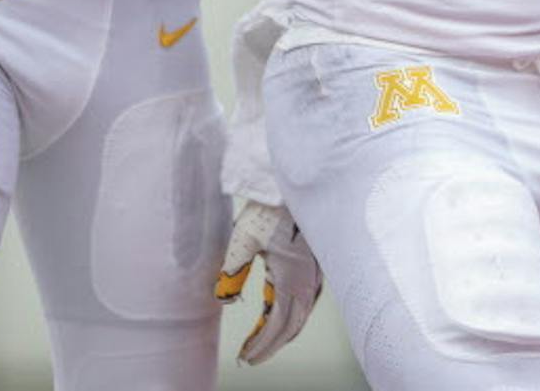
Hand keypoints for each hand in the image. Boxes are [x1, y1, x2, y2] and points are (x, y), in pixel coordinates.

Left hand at [214, 199, 320, 363]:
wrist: (298, 183)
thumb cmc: (270, 208)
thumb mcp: (242, 239)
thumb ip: (231, 271)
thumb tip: (223, 298)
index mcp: (291, 280)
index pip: (276, 325)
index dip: (261, 345)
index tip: (245, 356)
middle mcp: (308, 282)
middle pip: (291, 326)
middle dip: (270, 345)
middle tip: (250, 356)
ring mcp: (316, 274)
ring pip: (302, 315)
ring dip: (283, 332)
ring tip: (263, 339)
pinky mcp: (317, 265)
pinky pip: (308, 301)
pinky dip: (294, 315)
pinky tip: (284, 312)